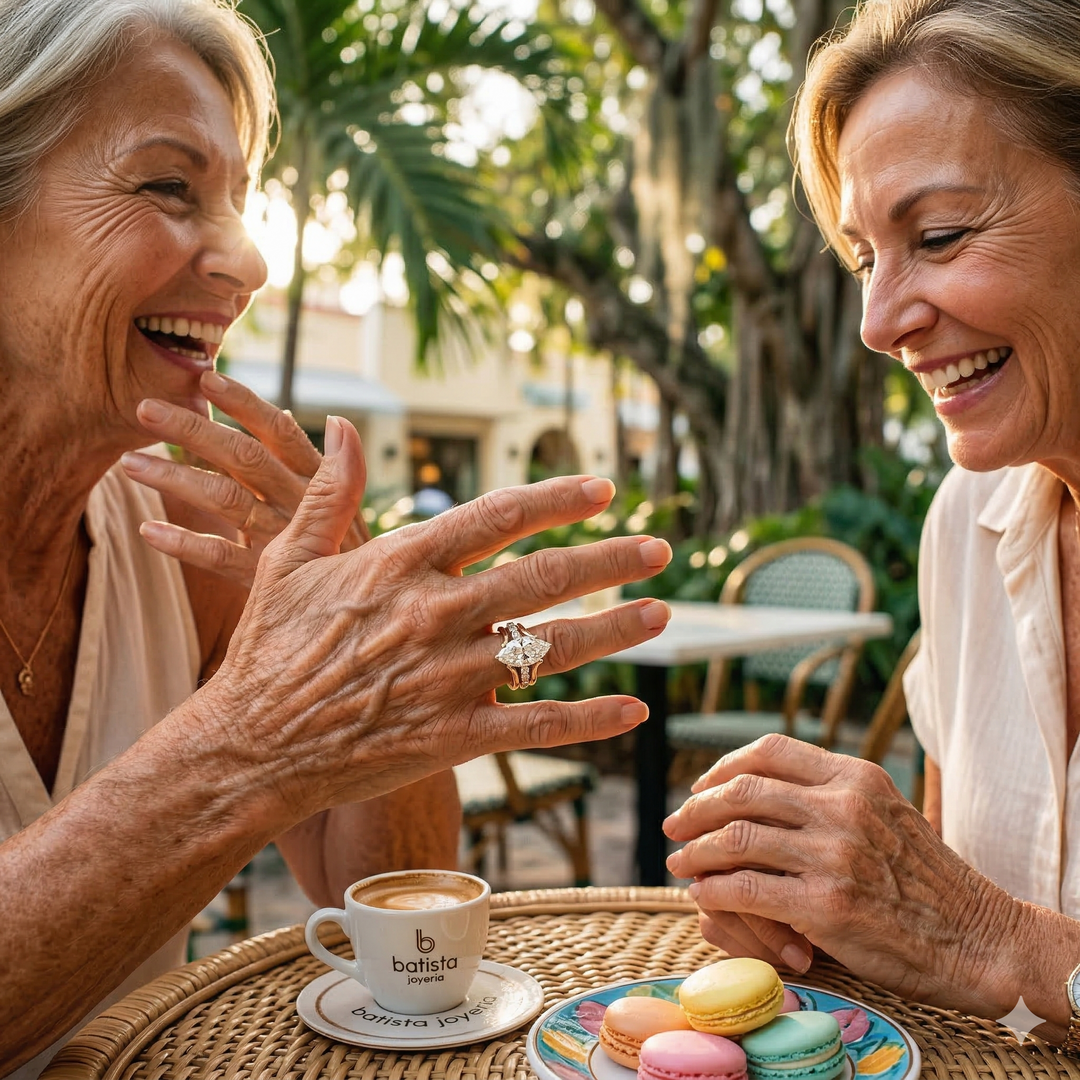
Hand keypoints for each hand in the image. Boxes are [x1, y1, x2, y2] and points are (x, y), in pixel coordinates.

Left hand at [122, 370, 366, 585]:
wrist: (365, 612)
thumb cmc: (344, 550)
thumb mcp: (340, 501)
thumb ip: (304, 462)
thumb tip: (284, 411)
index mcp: (321, 479)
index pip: (280, 432)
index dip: (244, 403)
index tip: (205, 378)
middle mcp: (304, 503)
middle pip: (245, 458)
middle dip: (194, 429)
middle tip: (144, 410)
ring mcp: (288, 540)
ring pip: (227, 500)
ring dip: (176, 479)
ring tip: (130, 464)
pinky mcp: (271, 579)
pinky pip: (222, 558)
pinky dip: (185, 543)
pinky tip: (148, 530)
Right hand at [197, 416, 673, 822]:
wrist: (249, 747)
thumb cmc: (268, 648)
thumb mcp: (291, 558)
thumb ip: (332, 491)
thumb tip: (344, 426)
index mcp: (400, 564)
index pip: (497, 516)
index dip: (558, 498)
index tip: (604, 488)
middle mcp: (435, 614)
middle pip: (542, 578)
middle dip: (609, 559)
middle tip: (659, 546)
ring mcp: (447, 678)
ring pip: (552, 648)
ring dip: (614, 629)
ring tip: (661, 613)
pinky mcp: (453, 738)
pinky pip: (536, 726)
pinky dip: (590, 719)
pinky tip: (633, 710)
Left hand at [663, 735, 1020, 1014]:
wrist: (980, 939)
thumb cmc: (927, 880)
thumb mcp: (886, 812)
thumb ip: (832, 794)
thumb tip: (757, 787)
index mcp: (856, 777)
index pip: (770, 750)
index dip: (723, 766)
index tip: (701, 788)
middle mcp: (843, 807)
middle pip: (743, 791)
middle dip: (696, 808)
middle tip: (675, 826)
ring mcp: (835, 855)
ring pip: (736, 838)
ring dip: (695, 851)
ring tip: (679, 863)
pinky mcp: (827, 905)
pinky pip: (746, 888)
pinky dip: (714, 891)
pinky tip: (704, 896)